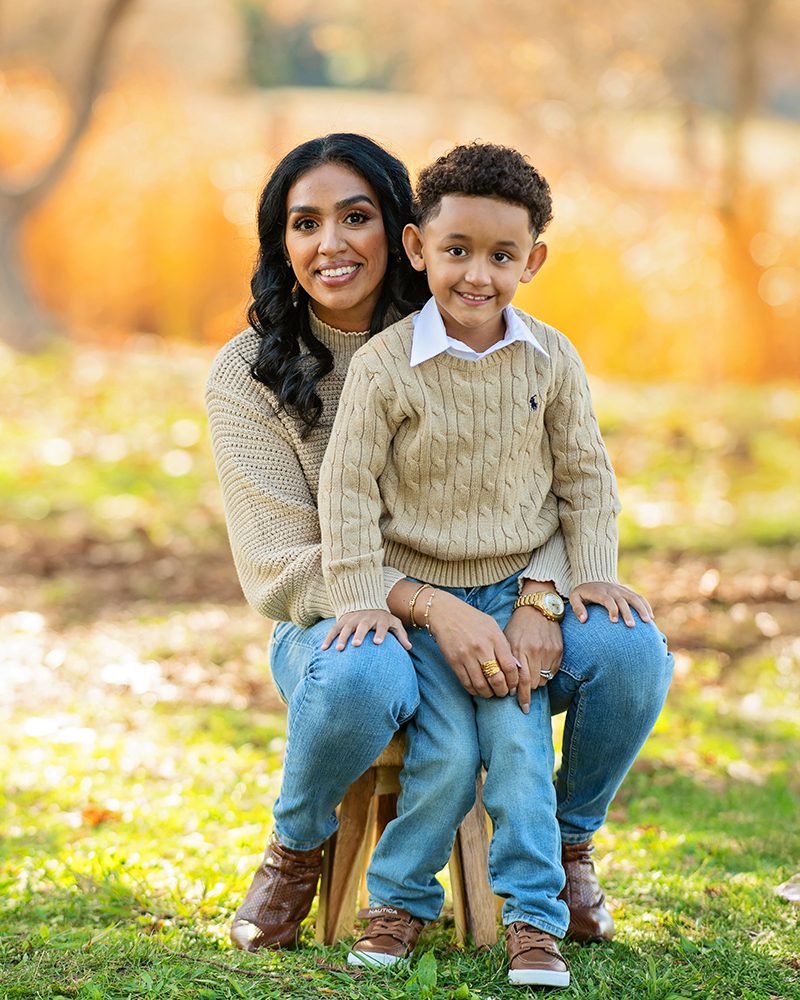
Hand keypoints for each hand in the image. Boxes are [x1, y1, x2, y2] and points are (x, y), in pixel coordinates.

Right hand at [321, 609, 411, 651]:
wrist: (366, 601)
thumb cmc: (382, 617)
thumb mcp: (394, 623)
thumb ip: (401, 635)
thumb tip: (409, 648)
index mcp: (380, 620)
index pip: (381, 627)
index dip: (380, 634)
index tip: (377, 643)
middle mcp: (366, 619)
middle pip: (362, 626)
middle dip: (358, 635)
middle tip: (355, 644)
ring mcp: (353, 619)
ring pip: (346, 628)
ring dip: (341, 638)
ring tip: (338, 649)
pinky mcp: (342, 621)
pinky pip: (334, 629)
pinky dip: (328, 638)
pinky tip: (323, 649)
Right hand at [427, 591, 525, 709]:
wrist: (444, 613)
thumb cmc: (471, 619)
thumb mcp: (492, 626)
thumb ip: (503, 645)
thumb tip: (514, 667)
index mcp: (495, 638)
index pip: (510, 667)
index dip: (514, 681)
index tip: (513, 685)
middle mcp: (482, 648)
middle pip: (497, 680)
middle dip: (502, 691)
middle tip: (503, 692)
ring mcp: (466, 656)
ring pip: (481, 685)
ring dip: (488, 694)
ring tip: (491, 693)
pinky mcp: (454, 662)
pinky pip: (467, 683)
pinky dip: (474, 691)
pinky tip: (478, 689)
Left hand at [504, 605, 562, 698]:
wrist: (537, 608)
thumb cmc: (518, 626)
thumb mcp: (507, 641)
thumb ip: (508, 662)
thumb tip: (509, 686)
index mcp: (519, 649)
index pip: (522, 680)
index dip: (522, 696)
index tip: (522, 708)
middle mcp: (534, 651)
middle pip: (534, 683)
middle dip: (528, 692)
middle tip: (524, 698)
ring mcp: (548, 651)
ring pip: (544, 679)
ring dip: (537, 682)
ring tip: (531, 676)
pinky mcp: (558, 650)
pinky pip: (553, 672)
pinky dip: (546, 674)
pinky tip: (540, 667)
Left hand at [569, 582, 652, 625]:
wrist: (592, 576)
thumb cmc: (583, 591)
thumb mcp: (575, 597)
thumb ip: (577, 608)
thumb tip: (583, 620)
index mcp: (600, 592)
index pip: (608, 600)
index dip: (612, 610)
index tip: (614, 621)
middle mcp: (613, 590)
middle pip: (623, 601)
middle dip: (628, 613)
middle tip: (631, 626)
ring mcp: (621, 590)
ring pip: (634, 598)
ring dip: (642, 609)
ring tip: (647, 621)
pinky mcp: (627, 591)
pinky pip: (639, 597)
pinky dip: (645, 605)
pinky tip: (650, 617)